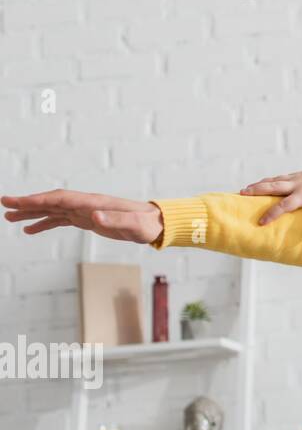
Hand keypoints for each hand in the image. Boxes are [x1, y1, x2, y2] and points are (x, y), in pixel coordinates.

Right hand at [2, 189, 162, 243]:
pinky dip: (44, 223)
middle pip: (51, 201)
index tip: (16, 201)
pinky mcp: (88, 220)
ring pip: (52, 210)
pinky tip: (30, 230)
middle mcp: (87, 204)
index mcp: (93, 203)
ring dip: (31, 214)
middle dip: (27, 203)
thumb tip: (95, 216)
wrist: (157, 223)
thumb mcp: (134, 225)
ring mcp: (86, 211)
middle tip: (4, 205)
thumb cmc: (147, 224)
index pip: (59, 199)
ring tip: (9, 219)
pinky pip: (61, 220)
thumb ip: (116, 220)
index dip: (37, 200)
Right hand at [239, 160, 301, 235]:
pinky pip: (279, 177)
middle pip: (273, 186)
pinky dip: (268, 181)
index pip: (285, 204)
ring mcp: (297, 177)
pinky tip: (260, 186)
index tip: (260, 222)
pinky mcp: (297, 175)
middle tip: (241, 194)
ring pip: (274, 180)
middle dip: (257, 190)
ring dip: (259, 185)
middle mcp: (298, 184)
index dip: (272, 213)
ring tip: (244, 190)